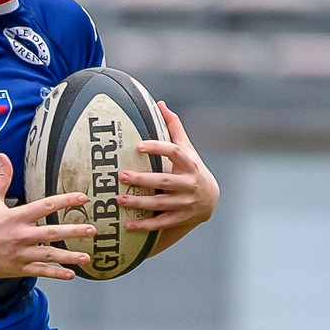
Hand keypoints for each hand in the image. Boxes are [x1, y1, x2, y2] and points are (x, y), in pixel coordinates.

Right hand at [0, 154, 95, 280]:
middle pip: (53, 233)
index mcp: (16, 217)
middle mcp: (21, 235)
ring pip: (50, 255)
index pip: (45, 206)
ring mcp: (20, 254)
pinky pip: (40, 271)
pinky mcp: (17, 268)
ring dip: (70, 256)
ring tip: (87, 257)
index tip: (82, 198)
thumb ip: (1, 178)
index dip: (65, 201)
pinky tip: (71, 274)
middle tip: (92, 230)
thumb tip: (3, 156)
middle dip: (74, 231)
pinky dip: (56, 274)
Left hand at [118, 102, 217, 234]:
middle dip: (143, 179)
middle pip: (164, 181)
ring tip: (119, 199)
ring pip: (161, 203)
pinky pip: (162, 223)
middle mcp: (189, 184)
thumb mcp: (187, 149)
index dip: (158, 148)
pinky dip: (145, 225)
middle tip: (121, 175)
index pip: (175, 152)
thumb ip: (174, 128)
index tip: (138, 145)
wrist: (210, 200)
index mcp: (189, 164)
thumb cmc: (191, 168)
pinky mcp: (180, 218)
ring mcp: (185, 203)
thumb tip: (160, 103)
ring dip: (139, 202)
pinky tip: (128, 225)